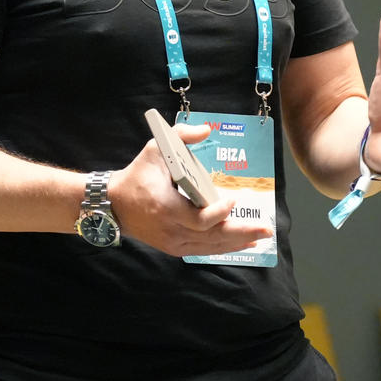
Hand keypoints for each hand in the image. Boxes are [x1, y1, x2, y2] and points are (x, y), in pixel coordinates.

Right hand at [107, 122, 268, 257]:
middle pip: (212, 237)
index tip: (235, 201)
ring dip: (237, 242)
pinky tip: (242, 244)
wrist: (114, 205)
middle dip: (242, 233)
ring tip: (260, 236)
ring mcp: (173, 242)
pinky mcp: (174, 248)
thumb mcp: (155, 150)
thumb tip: (207, 130)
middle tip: (266, 229)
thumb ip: (181, 136)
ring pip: (211, 246)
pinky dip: (223, 247)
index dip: (219, 213)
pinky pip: (203, 250)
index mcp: (166, 207)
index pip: (200, 219)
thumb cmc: (137, 175)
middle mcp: (171, 229)